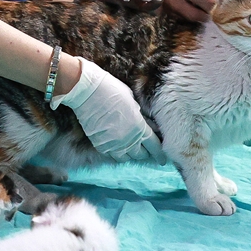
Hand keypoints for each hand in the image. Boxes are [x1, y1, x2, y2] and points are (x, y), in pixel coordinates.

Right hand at [51, 57, 165, 163]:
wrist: (87, 92)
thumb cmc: (112, 90)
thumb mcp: (133, 102)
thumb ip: (142, 117)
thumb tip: (150, 126)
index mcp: (139, 127)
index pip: (154, 146)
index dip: (159, 154)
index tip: (162, 159)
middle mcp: (127, 140)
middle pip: (140, 154)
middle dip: (145, 152)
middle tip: (146, 149)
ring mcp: (112, 144)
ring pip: (126, 158)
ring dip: (130, 154)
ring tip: (131, 148)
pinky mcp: (99, 145)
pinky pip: (111, 155)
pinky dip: (116, 152)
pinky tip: (117, 145)